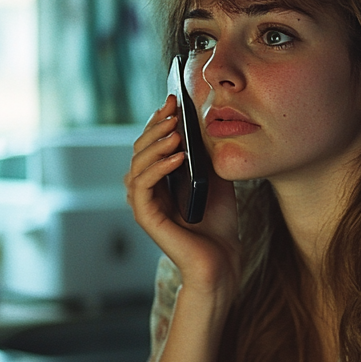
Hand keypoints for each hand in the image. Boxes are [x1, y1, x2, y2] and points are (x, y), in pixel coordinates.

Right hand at [125, 94, 239, 297]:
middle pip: (140, 149)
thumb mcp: (215, 178)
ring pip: (137, 164)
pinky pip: (142, 186)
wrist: (223, 261)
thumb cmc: (220, 223)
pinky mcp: (146, 218)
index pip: (152, 143)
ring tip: (175, 131)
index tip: (173, 100)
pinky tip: (177, 156)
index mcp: (161, 179)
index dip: (159, 120)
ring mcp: (145, 204)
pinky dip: (157, 168)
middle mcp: (148, 189)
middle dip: (156, 126)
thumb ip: (204, 154)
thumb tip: (200, 120)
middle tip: (173, 109)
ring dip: (155, 144)